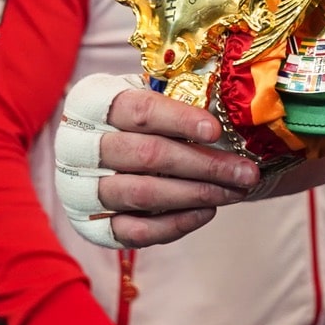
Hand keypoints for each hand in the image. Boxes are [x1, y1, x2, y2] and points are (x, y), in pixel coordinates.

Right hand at [62, 79, 260, 247]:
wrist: (102, 150)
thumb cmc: (139, 118)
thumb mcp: (152, 94)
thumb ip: (183, 93)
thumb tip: (234, 106)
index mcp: (92, 102)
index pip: (139, 110)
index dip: (179, 120)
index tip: (216, 131)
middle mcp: (77, 146)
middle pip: (147, 155)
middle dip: (205, 164)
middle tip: (247, 172)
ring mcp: (80, 189)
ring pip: (142, 194)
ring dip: (197, 194)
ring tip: (236, 192)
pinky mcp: (92, 225)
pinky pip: (135, 231)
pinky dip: (175, 224)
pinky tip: (207, 211)